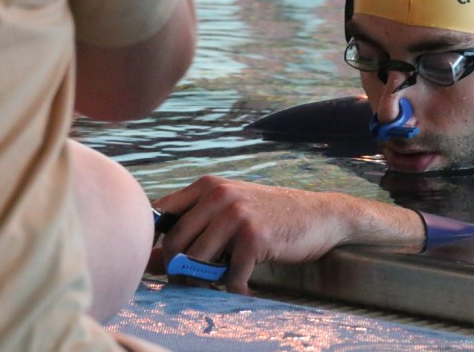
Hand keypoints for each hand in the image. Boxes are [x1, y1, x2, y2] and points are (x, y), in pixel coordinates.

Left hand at [150, 175, 424, 294]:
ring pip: (196, 262)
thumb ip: (196, 226)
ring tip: (220, 283)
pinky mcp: (254, 238)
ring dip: (204, 282)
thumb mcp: (232, 209)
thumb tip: (152, 261)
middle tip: (193, 281)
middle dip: (178, 269)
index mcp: (208, 185)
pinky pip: (228, 276)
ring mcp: (236, 215)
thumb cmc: (273, 215)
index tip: (164, 260)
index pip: (160, 214)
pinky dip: (235, 289)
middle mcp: (219, 196)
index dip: (155, 241)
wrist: (321, 215)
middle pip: (173, 243)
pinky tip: (246, 289)